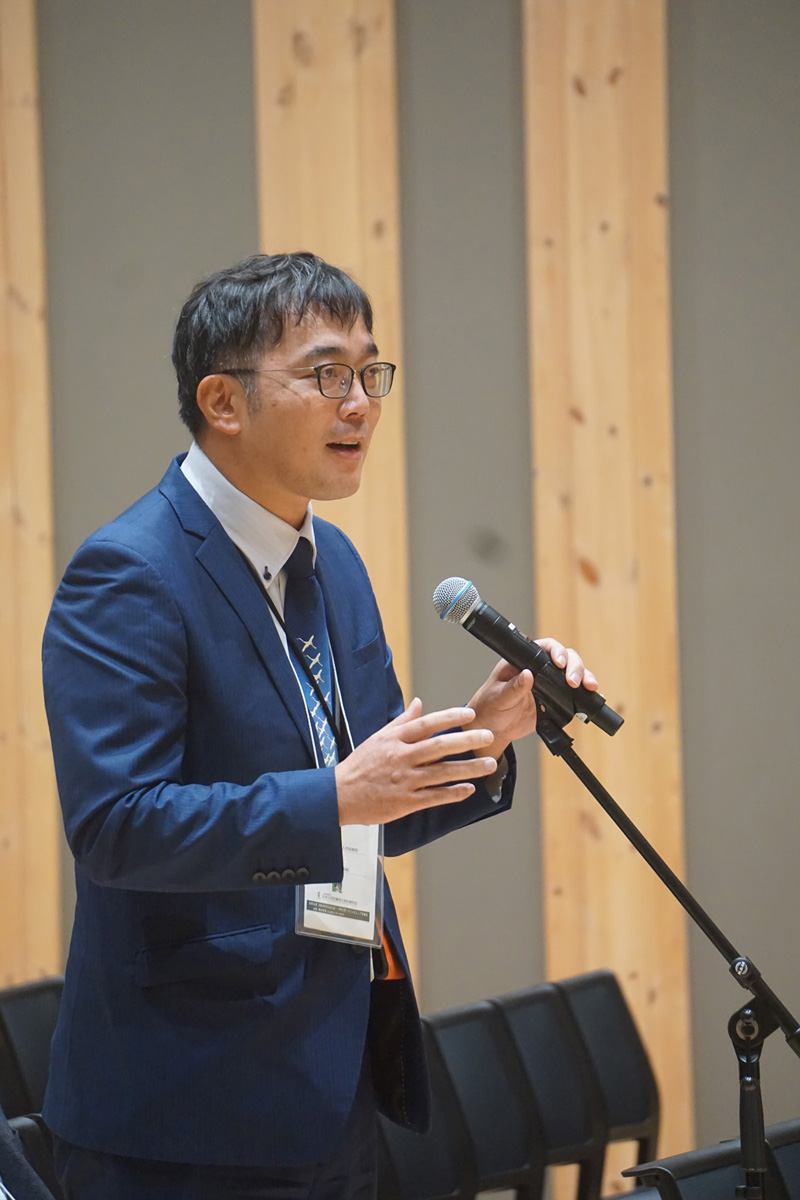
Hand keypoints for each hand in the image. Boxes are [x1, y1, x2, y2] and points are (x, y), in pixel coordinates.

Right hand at [335, 699, 497, 825]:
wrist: (339, 795)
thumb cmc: (360, 765)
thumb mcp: (378, 738)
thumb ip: (402, 721)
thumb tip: (419, 703)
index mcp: (394, 740)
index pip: (426, 725)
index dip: (449, 718)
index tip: (470, 715)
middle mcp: (401, 758)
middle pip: (439, 747)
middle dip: (466, 741)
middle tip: (488, 736)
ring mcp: (404, 780)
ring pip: (442, 772)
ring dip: (468, 768)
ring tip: (490, 764)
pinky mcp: (405, 802)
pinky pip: (435, 796)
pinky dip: (453, 793)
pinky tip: (469, 789)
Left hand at [468, 639, 597, 761]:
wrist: (493, 729)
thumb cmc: (489, 708)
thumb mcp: (498, 698)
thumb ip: (513, 688)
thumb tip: (527, 675)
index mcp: (522, 660)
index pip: (545, 647)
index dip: (557, 651)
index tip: (560, 663)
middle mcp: (538, 669)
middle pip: (565, 658)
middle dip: (575, 666)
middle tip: (574, 682)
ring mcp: (549, 684)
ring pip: (573, 674)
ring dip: (584, 678)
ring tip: (589, 688)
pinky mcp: (555, 700)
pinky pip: (573, 694)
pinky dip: (584, 695)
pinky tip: (589, 698)